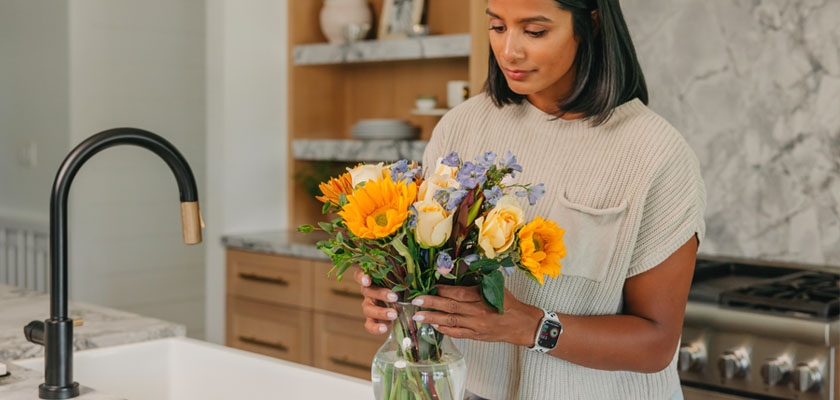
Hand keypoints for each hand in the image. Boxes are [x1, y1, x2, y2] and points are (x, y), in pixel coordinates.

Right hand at [353, 268, 398, 334]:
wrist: (404, 301)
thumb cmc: (402, 283)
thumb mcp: (402, 275)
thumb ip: (401, 269)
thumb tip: (410, 262)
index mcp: (372, 278)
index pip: (360, 275)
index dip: (361, 277)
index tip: (367, 279)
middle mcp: (368, 291)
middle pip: (367, 292)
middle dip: (381, 294)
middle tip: (394, 297)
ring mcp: (369, 306)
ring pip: (368, 309)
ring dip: (381, 312)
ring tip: (394, 315)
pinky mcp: (372, 320)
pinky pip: (369, 325)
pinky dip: (375, 328)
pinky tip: (384, 329)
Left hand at [410, 285, 542, 346]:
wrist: (521, 324)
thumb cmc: (508, 303)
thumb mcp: (496, 286)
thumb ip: (478, 281)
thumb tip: (459, 270)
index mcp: (483, 297)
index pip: (459, 294)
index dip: (443, 291)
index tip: (432, 287)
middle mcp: (478, 312)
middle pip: (451, 307)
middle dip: (431, 303)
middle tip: (415, 301)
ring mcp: (476, 325)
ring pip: (451, 321)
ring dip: (432, 318)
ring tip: (417, 316)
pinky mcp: (476, 335)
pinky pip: (457, 333)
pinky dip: (445, 330)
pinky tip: (434, 326)